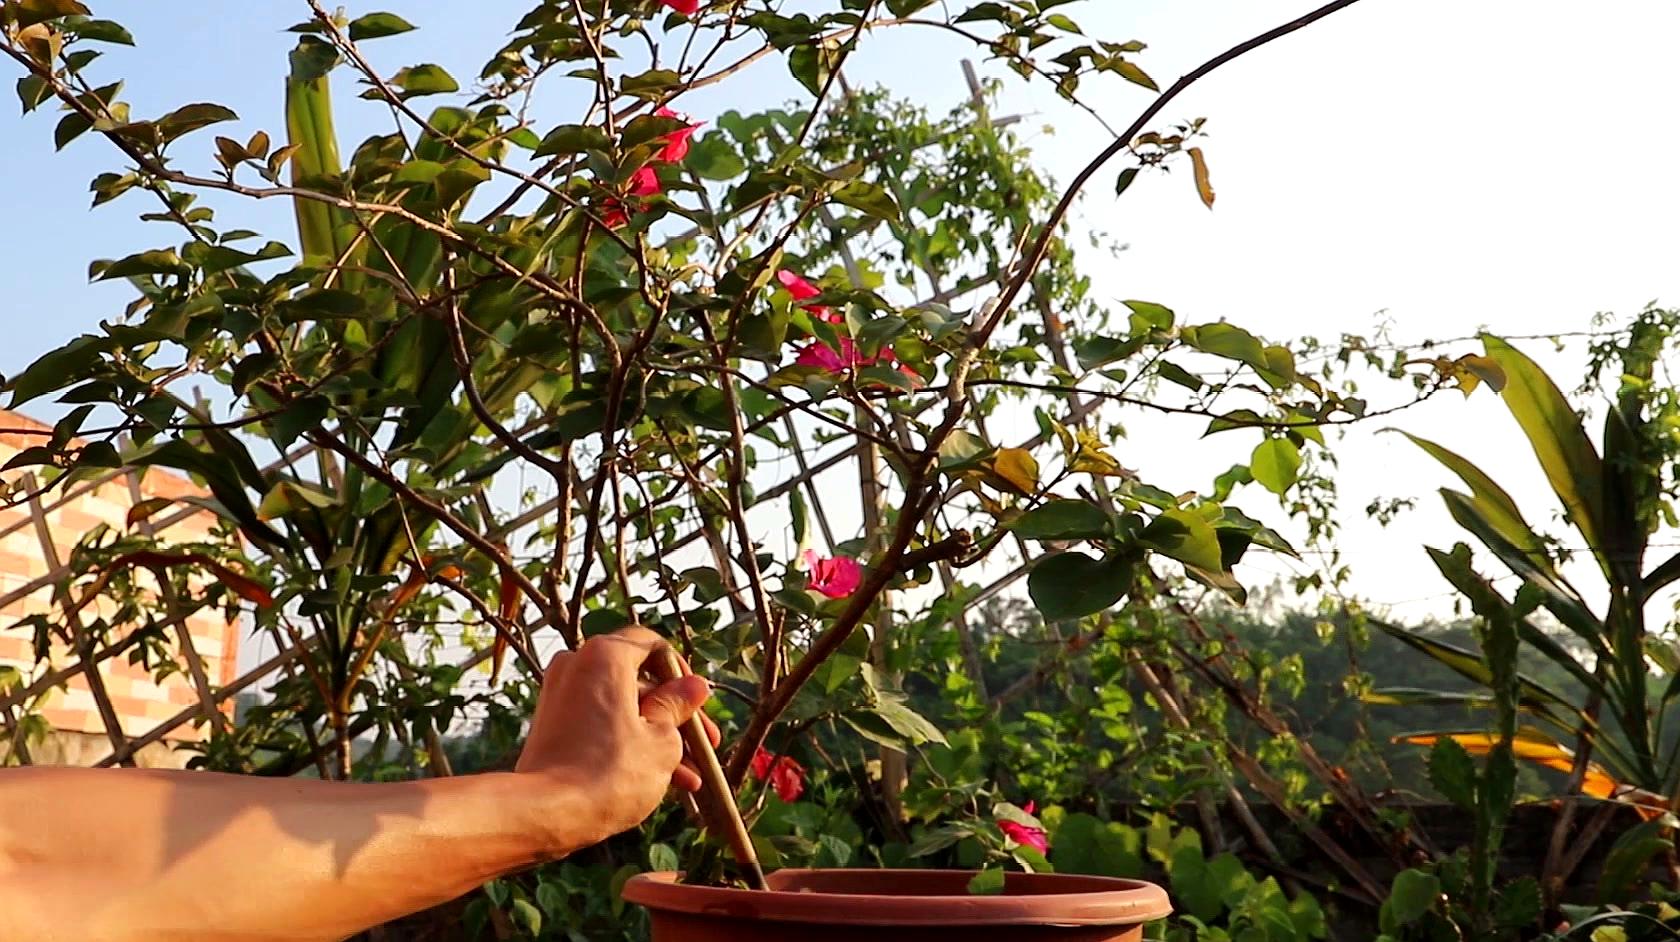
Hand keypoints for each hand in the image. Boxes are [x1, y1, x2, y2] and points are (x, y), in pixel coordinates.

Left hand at [514, 626, 717, 848]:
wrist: (545, 814)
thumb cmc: (609, 773)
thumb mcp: (661, 740)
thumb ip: (678, 707)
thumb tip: (695, 687)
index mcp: (605, 656)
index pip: (652, 645)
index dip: (681, 673)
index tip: (696, 703)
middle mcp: (577, 666)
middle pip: (639, 681)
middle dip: (675, 716)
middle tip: (705, 743)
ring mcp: (561, 696)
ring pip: (623, 708)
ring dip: (658, 737)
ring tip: (691, 775)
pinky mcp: (552, 726)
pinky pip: (600, 725)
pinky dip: (628, 743)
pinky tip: (664, 782)